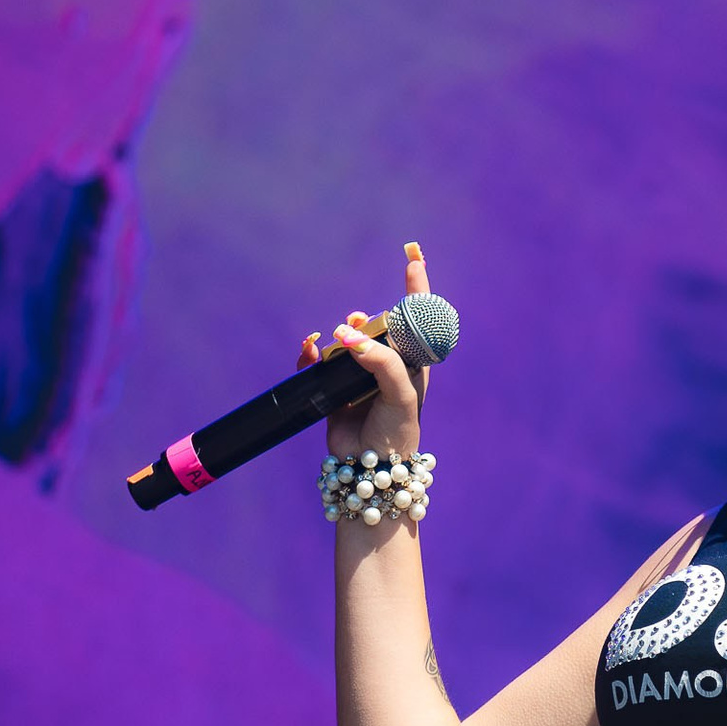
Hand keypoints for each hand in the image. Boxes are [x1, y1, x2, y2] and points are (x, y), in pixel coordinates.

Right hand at [294, 241, 432, 455]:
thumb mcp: (400, 392)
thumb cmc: (397, 428)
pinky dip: (311, 353)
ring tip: (338, 338)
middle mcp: (386, 365)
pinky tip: (310, 350)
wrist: (372, 469)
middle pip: (376, 325)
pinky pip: (317, 363)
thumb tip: (347, 335)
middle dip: (367, 318)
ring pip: (345, 341)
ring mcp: (358, 376)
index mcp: (412, 363)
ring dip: (339, 334)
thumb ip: (380, 360)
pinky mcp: (333, 389)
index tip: (414, 256)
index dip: (416, 287)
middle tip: (359, 320)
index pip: (416, 318)